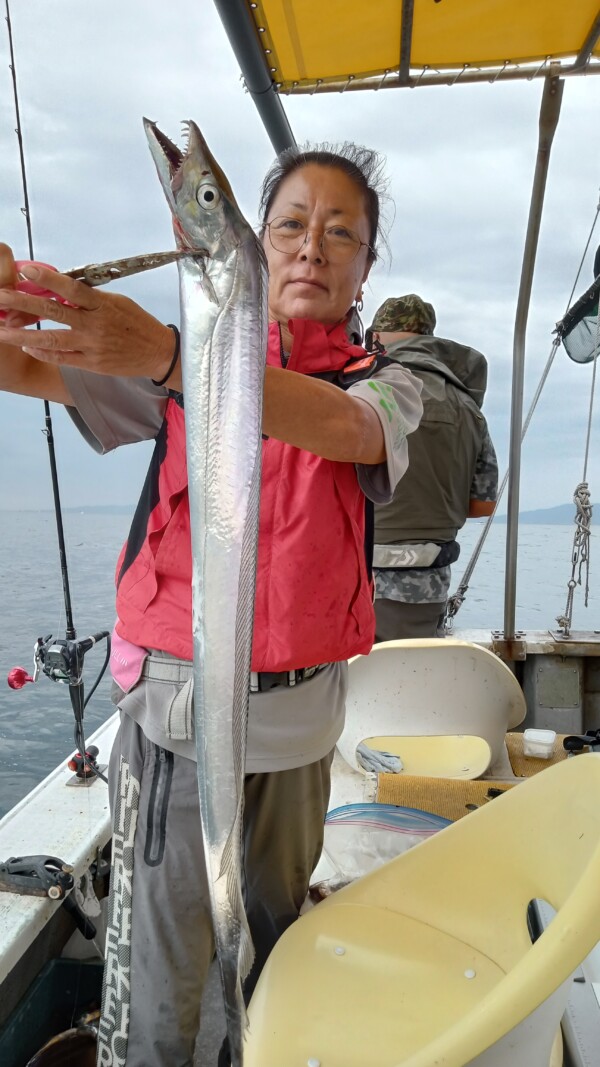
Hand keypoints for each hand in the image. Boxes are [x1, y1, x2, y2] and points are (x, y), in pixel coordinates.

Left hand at [0, 258, 174, 378]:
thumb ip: (90, 298)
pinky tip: (26, 347)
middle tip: (0, 299)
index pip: (71, 288)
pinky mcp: (91, 364)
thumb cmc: (137, 324)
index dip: (48, 280)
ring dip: (23, 335)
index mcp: (102, 304)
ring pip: (51, 339)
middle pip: (53, 311)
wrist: (157, 352)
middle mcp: (95, 325)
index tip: (25, 272)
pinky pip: (61, 358)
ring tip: (2, 331)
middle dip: (22, 304)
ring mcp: (92, 346)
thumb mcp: (117, 302)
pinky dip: (42, 352)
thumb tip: (62, 290)